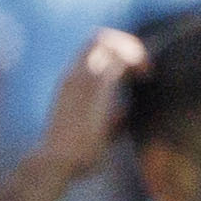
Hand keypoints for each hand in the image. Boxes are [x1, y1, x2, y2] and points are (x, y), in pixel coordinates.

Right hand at [37, 28, 145, 181]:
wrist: (55, 162)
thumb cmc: (76, 154)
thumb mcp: (97, 131)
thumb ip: (111, 117)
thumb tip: (126, 112)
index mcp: (71, 84)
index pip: (94, 49)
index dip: (119, 53)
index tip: (138, 73)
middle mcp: (73, 75)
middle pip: (100, 38)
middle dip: (127, 45)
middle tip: (144, 68)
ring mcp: (80, 77)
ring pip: (107, 40)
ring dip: (132, 48)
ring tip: (145, 69)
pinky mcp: (91, 84)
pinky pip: (116, 55)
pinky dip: (135, 58)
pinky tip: (145, 75)